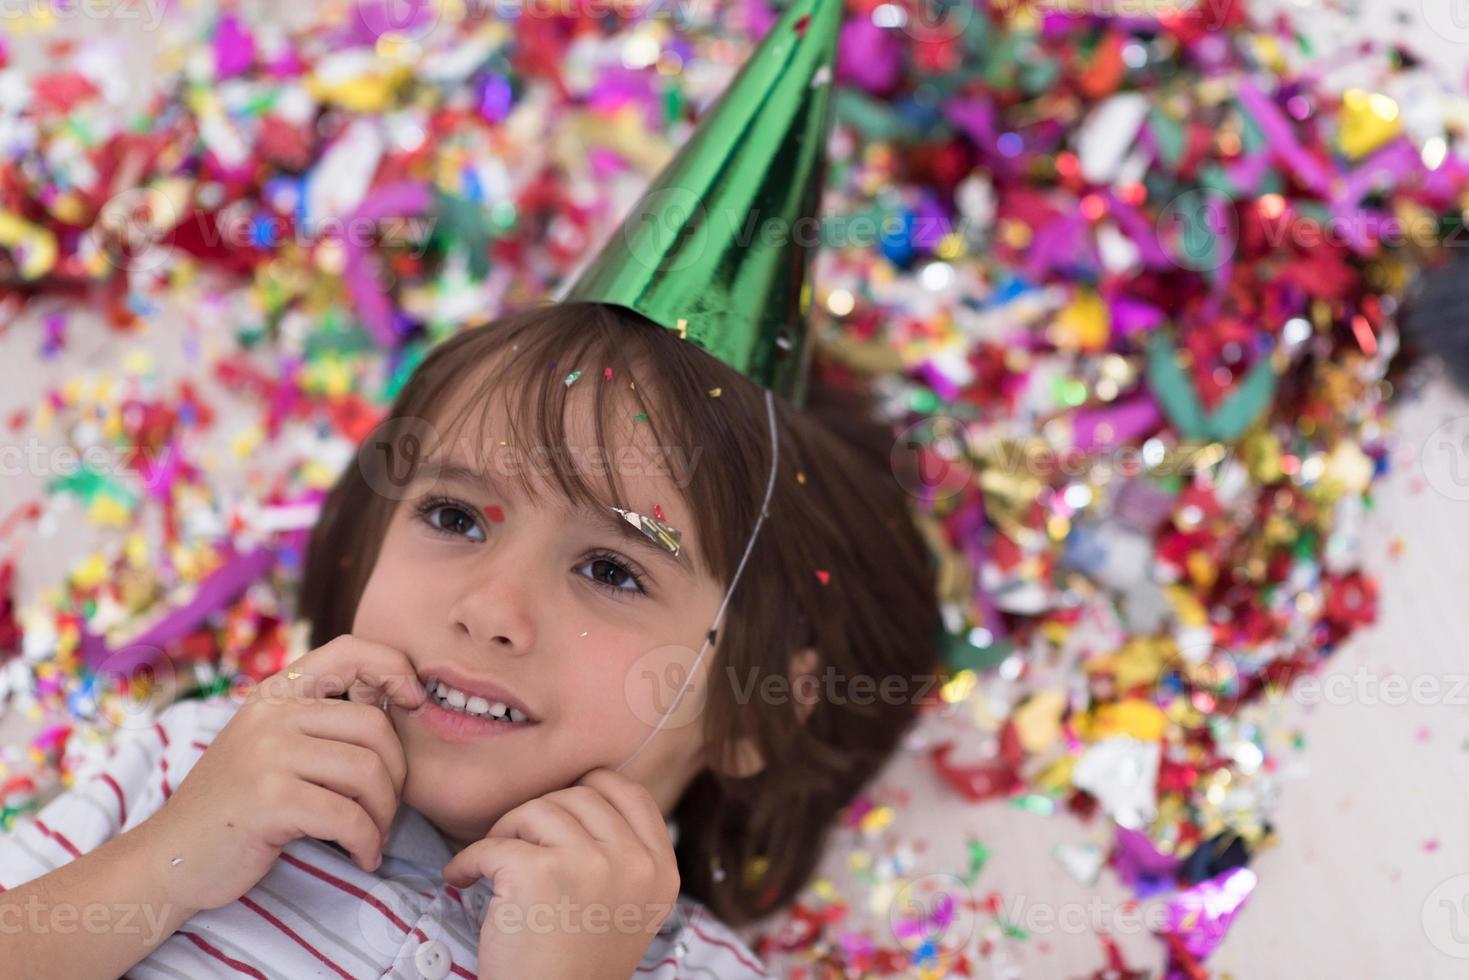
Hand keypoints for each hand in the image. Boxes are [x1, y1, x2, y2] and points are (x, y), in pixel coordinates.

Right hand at [135, 635, 425, 913]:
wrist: (167, 859)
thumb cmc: (235, 806)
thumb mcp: (269, 746)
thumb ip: (318, 723)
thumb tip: (398, 704)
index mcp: (274, 695)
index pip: (348, 651)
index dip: (393, 667)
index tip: (416, 701)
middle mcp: (271, 715)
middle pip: (374, 726)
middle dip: (396, 774)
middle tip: (387, 809)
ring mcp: (267, 754)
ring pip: (368, 772)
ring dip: (384, 814)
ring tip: (373, 837)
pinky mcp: (269, 799)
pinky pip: (348, 816)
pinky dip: (366, 842)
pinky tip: (363, 856)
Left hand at [443, 770, 679, 979]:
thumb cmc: (578, 966)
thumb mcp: (629, 907)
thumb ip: (624, 854)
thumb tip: (589, 791)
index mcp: (660, 869)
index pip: (629, 793)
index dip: (592, 787)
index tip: (561, 808)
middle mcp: (633, 863)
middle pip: (578, 796)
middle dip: (539, 815)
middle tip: (516, 848)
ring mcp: (588, 864)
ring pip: (535, 810)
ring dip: (505, 834)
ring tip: (492, 868)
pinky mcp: (538, 874)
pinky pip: (492, 843)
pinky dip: (468, 861)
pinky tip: (463, 879)